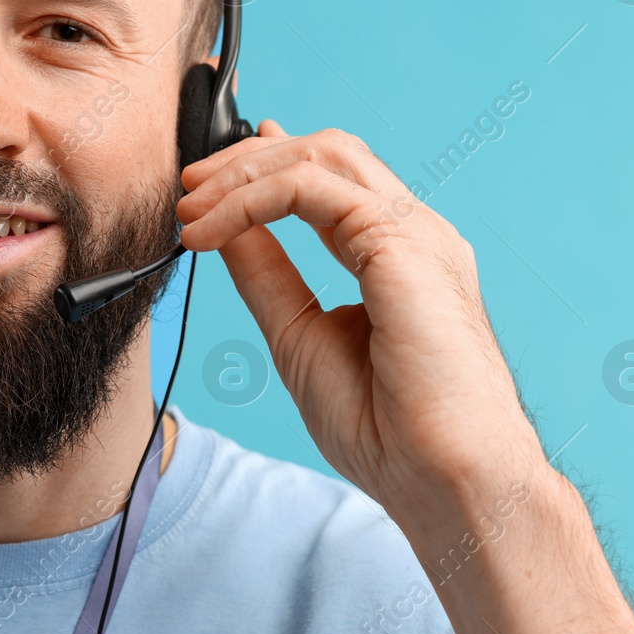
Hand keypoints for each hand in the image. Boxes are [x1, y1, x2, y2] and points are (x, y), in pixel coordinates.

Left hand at [177, 121, 543, 517]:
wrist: (445, 480)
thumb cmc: (390, 433)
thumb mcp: (298, 336)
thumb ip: (266, 275)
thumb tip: (224, 229)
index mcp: (400, 256)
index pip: (334, 179)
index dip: (269, 164)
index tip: (210, 179)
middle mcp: (414, 234)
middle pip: (327, 153)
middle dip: (248, 159)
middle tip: (188, 189)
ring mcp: (415, 232)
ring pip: (321, 156)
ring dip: (244, 172)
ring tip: (191, 208)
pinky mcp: (401, 241)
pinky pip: (310, 189)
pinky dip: (250, 199)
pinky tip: (211, 231)